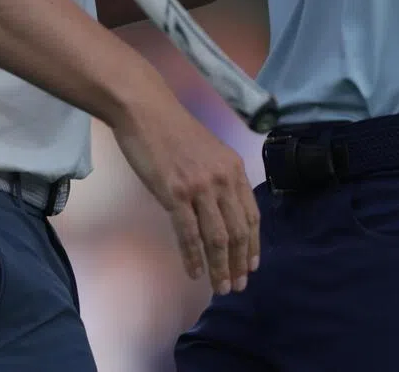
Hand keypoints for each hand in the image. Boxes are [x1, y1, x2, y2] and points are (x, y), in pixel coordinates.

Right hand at [111, 94, 259, 294]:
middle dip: (239, 264)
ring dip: (220, 267)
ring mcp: (199, 186)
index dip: (253, 245)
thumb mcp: (209, 151)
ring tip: (220, 288)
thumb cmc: (173, 129)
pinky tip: (195, 272)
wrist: (146, 110)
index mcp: (234, 168)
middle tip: (237, 286)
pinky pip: (188, 234)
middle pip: (237, 231)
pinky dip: (193, 258)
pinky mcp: (174, 193)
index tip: (252, 267)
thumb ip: (220, 178)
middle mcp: (222, 179)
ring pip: (216, 238)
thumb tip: (224, 212)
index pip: (251, 216)